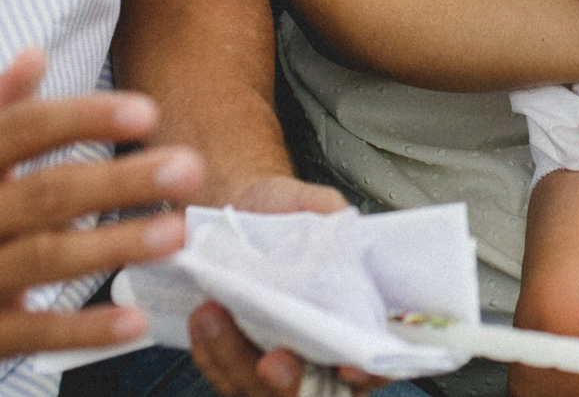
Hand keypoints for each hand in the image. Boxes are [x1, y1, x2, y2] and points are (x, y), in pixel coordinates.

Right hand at [0, 49, 195, 377]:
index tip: (146, 110)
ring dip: (116, 246)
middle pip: (46, 195)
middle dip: (121, 180)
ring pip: (46, 261)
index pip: (22, 132)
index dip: (84, 117)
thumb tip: (35, 54)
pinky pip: (33, 333)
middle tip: (186, 168)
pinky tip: (133, 320)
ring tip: (175, 232)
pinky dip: (84, 331)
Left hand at [186, 178, 370, 396]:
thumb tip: (345, 225)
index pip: (375, 363)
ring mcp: (274, 360)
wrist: (237, 208)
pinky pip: (222, 374)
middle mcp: (317, 349)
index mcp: (353, 316)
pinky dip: (210, 351)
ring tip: (215, 315)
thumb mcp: (314, 202)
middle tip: (274, 362)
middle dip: (292, 382)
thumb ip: (334, 215)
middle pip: (314, 390)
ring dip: (235, 359)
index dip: (370, 371)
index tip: (352, 365)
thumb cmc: (281, 210)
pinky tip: (204, 318)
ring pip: (258, 388)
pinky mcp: (236, 360)